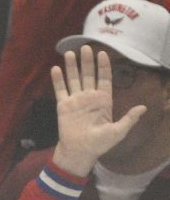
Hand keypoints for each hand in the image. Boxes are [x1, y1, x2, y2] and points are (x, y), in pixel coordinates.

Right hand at [53, 47, 144, 177]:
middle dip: (87, 61)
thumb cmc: (100, 144)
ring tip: (70, 53)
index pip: (104, 78)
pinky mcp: (63, 106)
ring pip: (74, 79)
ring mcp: (75, 101)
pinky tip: (55, 69)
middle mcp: (89, 97)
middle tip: (85, 47)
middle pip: (88, 74)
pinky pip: (60, 90)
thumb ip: (129, 119)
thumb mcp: (118, 132)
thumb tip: (143, 108)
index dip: (104, 66)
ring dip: (72, 66)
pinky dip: (57, 80)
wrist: (80, 152)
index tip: (102, 53)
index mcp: (104, 100)